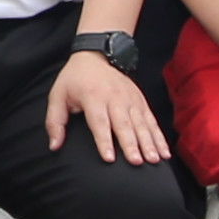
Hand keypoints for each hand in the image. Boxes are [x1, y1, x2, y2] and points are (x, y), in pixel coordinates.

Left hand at [43, 52, 168, 163]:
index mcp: (93, 97)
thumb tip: (54, 146)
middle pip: (124, 124)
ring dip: (149, 142)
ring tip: (154, 159)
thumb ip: (55, 121)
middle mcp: (114, 97)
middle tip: (137, 162)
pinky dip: (159, 136)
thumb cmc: (74, 79)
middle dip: (131, 144)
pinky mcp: (140, 100)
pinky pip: (151, 121)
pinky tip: (164, 152)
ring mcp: (130, 99)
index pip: (99, 122)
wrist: (96, 55)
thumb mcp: (58, 95)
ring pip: (141, 123)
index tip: (109, 158)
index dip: (104, 140)